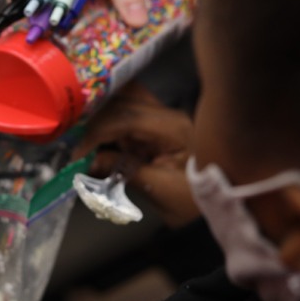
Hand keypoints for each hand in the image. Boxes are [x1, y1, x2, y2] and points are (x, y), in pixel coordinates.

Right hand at [75, 82, 198, 227]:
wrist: (223, 201)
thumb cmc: (195, 200)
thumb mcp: (161, 191)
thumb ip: (125, 172)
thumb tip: (90, 161)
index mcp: (173, 128)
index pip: (126, 118)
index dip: (96, 132)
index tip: (78, 153)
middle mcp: (168, 114)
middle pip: (123, 100)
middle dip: (95, 120)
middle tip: (76, 143)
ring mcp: (163, 116)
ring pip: (125, 99)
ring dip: (101, 115)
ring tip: (83, 136)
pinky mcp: (156, 125)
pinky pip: (128, 112)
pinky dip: (110, 119)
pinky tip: (97, 135)